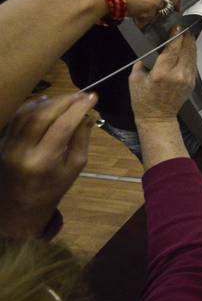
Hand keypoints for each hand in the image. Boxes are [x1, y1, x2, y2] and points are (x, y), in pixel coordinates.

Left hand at [0, 93, 96, 238]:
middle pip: (42, 116)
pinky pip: (17, 118)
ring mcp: (8, 146)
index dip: (78, 109)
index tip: (93, 97)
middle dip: (64, 101)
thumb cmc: (52, 189)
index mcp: (43, 162)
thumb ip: (81, 140)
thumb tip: (87, 114)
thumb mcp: (74, 168)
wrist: (19, 206)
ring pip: (27, 113)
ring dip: (49, 101)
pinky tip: (46, 101)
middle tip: (81, 94)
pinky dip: (32, 106)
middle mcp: (22, 152)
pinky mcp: (1, 142)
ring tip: (67, 98)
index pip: (62, 127)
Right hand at [129, 27, 196, 123]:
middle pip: (187, 50)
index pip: (172, 49)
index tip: (176, 26)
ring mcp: (187, 79)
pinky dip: (191, 54)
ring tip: (186, 35)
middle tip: (182, 28)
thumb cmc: (143, 100)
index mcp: (162, 73)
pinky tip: (187, 48)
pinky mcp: (192, 82)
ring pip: (193, 55)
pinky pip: (193, 63)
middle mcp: (178, 75)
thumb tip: (150, 50)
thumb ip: (142, 62)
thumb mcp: (135, 79)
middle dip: (185, 37)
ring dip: (190, 44)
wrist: (158, 118)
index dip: (176, 36)